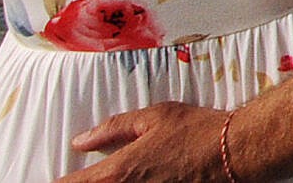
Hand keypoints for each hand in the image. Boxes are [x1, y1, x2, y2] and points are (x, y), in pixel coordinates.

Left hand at [61, 101, 226, 181]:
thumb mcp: (155, 117)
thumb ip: (114, 128)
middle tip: (86, 178)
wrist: (236, 151)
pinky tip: (137, 181)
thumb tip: (82, 140)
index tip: (56, 179)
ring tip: (113, 178)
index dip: (59, 182)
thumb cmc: (198, 131)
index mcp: (117, 171)